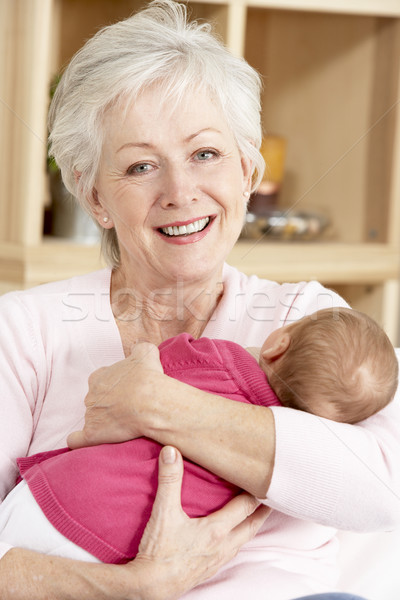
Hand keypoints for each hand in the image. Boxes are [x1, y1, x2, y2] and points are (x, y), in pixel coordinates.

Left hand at [67, 342, 163, 448]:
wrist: (150, 401)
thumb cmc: (147, 377)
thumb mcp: (146, 353)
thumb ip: (139, 346)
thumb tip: (139, 343)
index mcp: (99, 377)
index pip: (100, 380)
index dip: (113, 386)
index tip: (125, 391)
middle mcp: (91, 395)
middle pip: (96, 400)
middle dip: (107, 403)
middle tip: (126, 408)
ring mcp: (90, 415)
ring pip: (91, 418)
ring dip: (101, 422)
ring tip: (120, 427)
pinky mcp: (92, 433)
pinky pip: (77, 440)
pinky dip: (79, 441)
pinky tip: (85, 442)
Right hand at [130, 446, 270, 599]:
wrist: (150, 587)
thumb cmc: (158, 551)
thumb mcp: (163, 511)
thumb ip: (169, 480)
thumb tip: (171, 451)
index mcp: (217, 530)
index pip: (245, 507)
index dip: (257, 494)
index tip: (267, 481)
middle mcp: (222, 546)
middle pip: (251, 526)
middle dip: (262, 512)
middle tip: (274, 500)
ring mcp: (217, 560)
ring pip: (242, 541)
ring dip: (250, 527)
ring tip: (254, 517)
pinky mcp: (208, 570)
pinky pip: (230, 553)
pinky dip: (237, 541)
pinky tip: (231, 540)